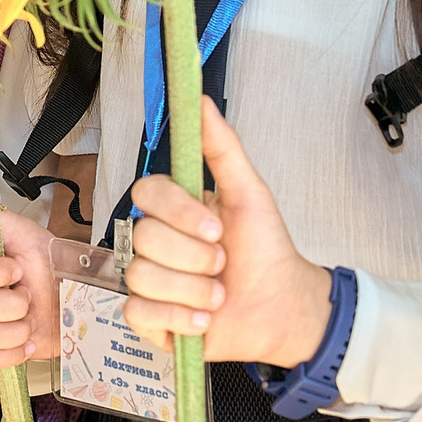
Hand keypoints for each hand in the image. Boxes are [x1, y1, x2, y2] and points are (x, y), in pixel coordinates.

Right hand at [123, 99, 336, 368]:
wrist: (282, 309)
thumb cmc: (266, 251)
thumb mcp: (249, 194)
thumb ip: (222, 147)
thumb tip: (200, 100)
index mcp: (174, 210)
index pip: (146, 195)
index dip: (178, 213)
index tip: (216, 228)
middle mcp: (156, 243)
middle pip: (144, 239)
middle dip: (195, 257)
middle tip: (223, 265)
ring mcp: (149, 281)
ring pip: (142, 277)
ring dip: (193, 291)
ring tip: (218, 297)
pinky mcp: (148, 319)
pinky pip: (138, 313)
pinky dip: (177, 319)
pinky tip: (203, 321)